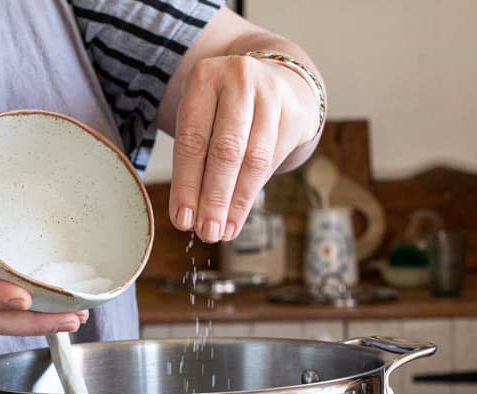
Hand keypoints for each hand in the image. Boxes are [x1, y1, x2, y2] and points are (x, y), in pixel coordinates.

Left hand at [169, 54, 318, 242]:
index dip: (186, 184)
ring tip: (221, 232)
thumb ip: (193, 162)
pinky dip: (251, 195)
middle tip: (206, 232)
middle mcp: (239, 80)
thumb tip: (188, 217)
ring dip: (235, 203)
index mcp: (205, 78)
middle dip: (214, 198)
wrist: (271, 81)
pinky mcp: (294, 113)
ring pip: (253, 160)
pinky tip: (237, 217)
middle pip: (226, 150)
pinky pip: (271, 162)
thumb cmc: (222, 109)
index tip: (182, 219)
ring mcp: (271, 94)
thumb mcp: (199, 120)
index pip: (192, 140)